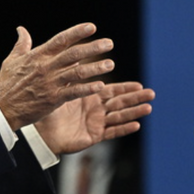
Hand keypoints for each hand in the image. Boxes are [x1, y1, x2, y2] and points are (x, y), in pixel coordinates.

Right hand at [0, 24, 115, 131]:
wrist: (2, 109)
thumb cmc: (6, 84)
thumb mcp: (11, 60)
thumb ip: (21, 44)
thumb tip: (21, 29)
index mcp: (38, 56)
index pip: (61, 40)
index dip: (77, 32)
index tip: (92, 27)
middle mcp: (46, 67)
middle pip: (73, 54)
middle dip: (93, 47)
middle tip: (109, 43)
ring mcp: (50, 83)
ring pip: (77, 72)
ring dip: (95, 68)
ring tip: (110, 64)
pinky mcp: (53, 99)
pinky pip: (74, 92)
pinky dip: (87, 88)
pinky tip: (100, 86)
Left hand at [34, 81, 154, 154]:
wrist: (41, 132)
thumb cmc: (48, 111)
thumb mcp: (61, 90)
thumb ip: (69, 75)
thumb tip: (73, 57)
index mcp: (89, 98)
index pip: (111, 91)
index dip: (125, 88)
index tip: (139, 84)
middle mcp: (95, 110)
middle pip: (119, 103)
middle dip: (136, 98)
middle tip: (152, 93)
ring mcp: (96, 124)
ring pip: (119, 117)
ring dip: (134, 112)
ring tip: (148, 107)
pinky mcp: (93, 136)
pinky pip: (111, 132)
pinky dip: (123, 129)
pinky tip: (136, 125)